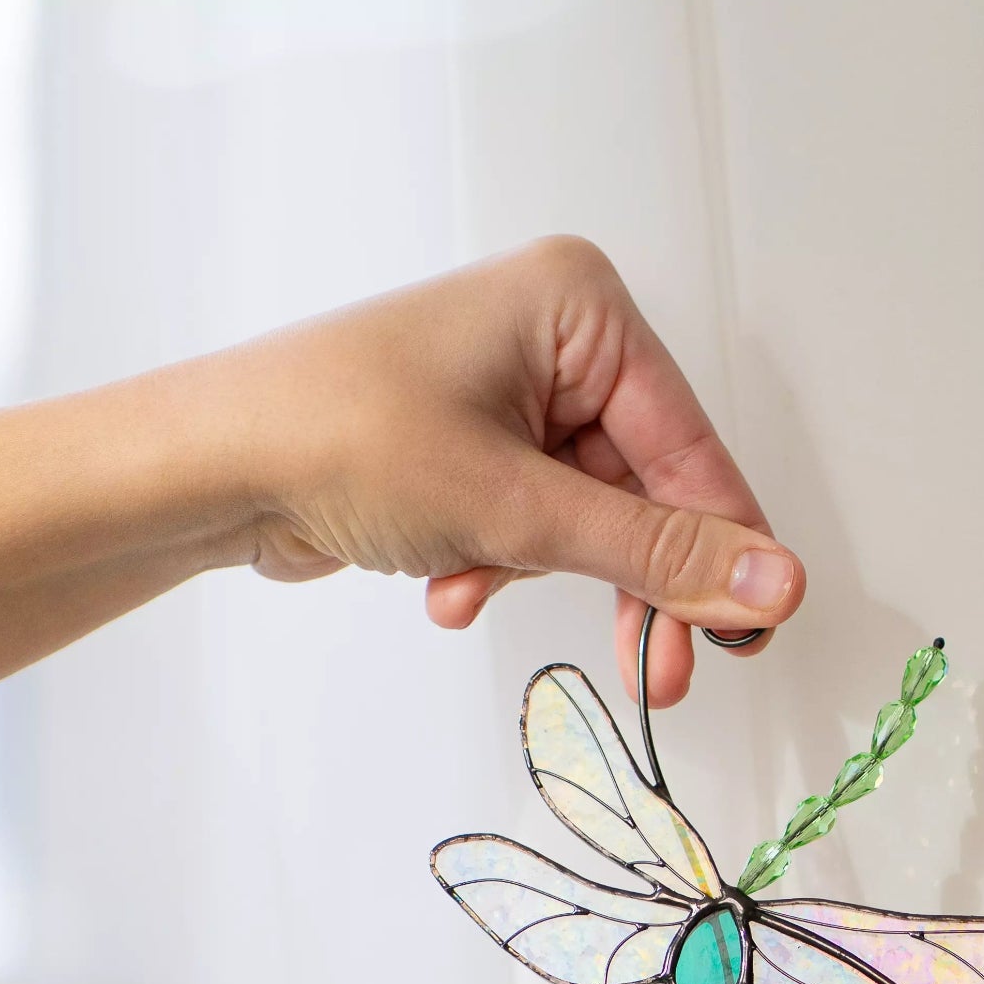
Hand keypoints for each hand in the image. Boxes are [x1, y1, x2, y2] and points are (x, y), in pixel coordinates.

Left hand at [219, 236, 803, 705]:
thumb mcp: (519, 508)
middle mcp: (552, 338)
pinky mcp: (472, 445)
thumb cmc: (340, 440)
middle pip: (643, 490)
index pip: (689, 446)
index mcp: (578, 308)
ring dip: (538, 572)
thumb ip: (656, 554)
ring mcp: (509, 393)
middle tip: (658, 676)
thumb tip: (775, 583)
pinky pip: (531, 522)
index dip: (722, 548)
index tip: (754, 632)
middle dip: (627, 583)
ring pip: (585, 518)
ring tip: (475, 589)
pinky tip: (446, 582)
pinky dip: (498, 563)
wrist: (208, 467)